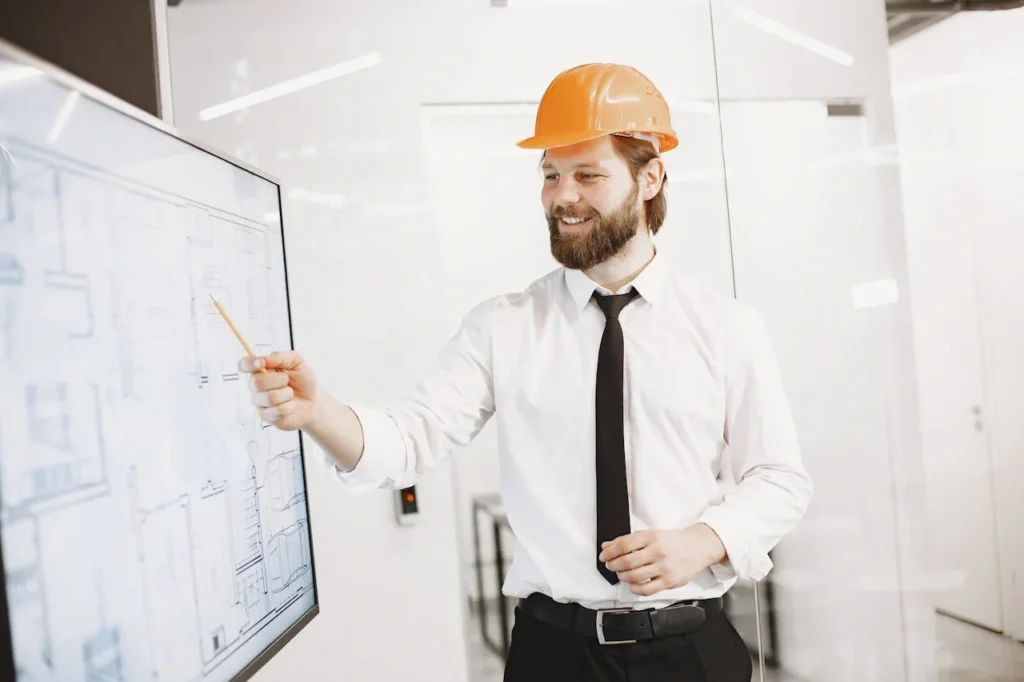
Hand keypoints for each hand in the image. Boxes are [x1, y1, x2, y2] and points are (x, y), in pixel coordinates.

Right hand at [239, 350, 318, 430]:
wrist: (313, 402)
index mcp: (261, 370)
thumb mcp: (297, 362)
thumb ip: (280, 357)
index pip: (244, 364)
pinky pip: (277, 410)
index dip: (248, 364)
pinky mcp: (266, 417)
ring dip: (287, 394)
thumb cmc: (303, 381)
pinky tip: (291, 405)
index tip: (260, 364)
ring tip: (291, 394)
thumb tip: (264, 359)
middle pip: (256, 382)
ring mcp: (260, 402)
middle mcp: (256, 386)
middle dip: (278, 380)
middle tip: (287, 380)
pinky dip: (290, 406)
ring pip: (270, 397)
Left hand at [598, 523, 726, 595]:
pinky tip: (632, 584)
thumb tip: (607, 546)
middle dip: (614, 565)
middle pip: (627, 561)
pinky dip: (635, 589)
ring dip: (622, 577)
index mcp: (651, 536)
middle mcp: (657, 551)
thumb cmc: (673, 541)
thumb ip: (628, 540)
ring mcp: (664, 567)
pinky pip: (646, 589)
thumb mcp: (651, 534)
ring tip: (621, 574)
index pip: (624, 544)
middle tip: (611, 566)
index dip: (610, 552)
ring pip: (635, 576)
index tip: (604, 556)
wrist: (698, 547)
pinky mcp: (669, 581)